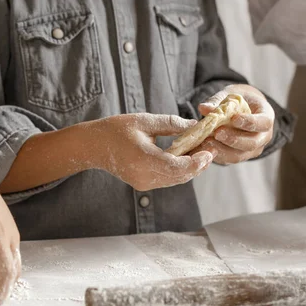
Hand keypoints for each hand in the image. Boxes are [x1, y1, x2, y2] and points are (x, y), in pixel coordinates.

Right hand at [91, 113, 213, 190]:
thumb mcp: (145, 121)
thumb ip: (172, 124)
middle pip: (181, 176)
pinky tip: (186, 157)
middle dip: (198, 164)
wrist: (94, 146)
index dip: (198, 161)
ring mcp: (144, 183)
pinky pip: (168, 179)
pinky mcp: (143, 185)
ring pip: (176, 179)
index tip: (210, 149)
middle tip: (211, 148)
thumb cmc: (116, 130)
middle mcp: (145, 177)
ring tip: (201, 151)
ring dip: (190, 167)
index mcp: (145, 159)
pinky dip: (179, 170)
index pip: (179, 166)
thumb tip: (196, 126)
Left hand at [194, 84, 274, 164]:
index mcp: (267, 117)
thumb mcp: (229, 96)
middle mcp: (263, 136)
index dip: (250, 122)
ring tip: (206, 141)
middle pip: (252, 143)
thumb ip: (217, 101)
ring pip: (239, 155)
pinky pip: (228, 159)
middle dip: (234, 139)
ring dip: (222, 149)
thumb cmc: (235, 101)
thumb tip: (203, 108)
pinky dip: (215, 154)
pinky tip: (203, 147)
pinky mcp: (239, 156)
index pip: (264, 123)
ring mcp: (252, 149)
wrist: (236, 111)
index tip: (234, 118)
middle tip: (217, 132)